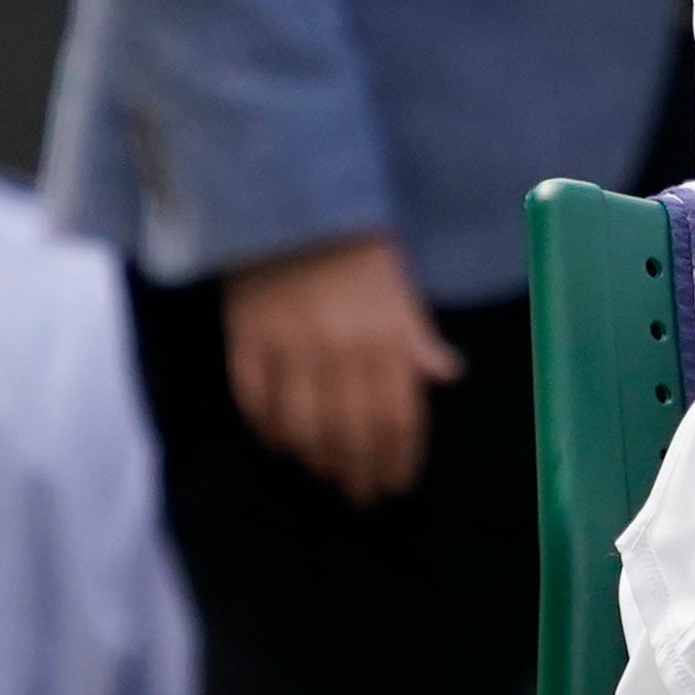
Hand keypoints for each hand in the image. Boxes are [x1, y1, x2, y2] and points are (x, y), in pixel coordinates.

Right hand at [226, 232, 461, 502]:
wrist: (291, 200)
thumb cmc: (355, 246)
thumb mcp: (400, 286)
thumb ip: (418, 336)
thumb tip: (446, 375)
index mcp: (387, 338)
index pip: (397, 419)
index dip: (398, 460)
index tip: (396, 484)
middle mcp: (341, 350)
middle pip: (350, 433)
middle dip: (358, 471)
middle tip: (360, 495)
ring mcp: (290, 347)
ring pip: (302, 426)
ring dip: (315, 458)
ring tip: (324, 472)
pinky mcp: (247, 338)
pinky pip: (255, 399)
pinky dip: (268, 427)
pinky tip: (279, 442)